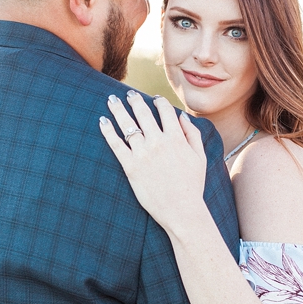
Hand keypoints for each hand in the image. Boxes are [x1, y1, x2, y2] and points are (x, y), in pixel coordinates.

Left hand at [99, 91, 207, 229]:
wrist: (181, 210)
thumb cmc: (192, 185)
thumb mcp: (200, 157)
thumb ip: (193, 134)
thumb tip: (182, 117)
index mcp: (177, 138)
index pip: (165, 111)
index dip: (158, 101)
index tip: (153, 98)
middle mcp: (159, 142)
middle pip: (143, 114)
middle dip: (134, 100)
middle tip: (128, 93)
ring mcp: (143, 154)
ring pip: (127, 125)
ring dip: (118, 109)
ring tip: (111, 100)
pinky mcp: (130, 166)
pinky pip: (116, 144)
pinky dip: (108, 131)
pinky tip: (102, 121)